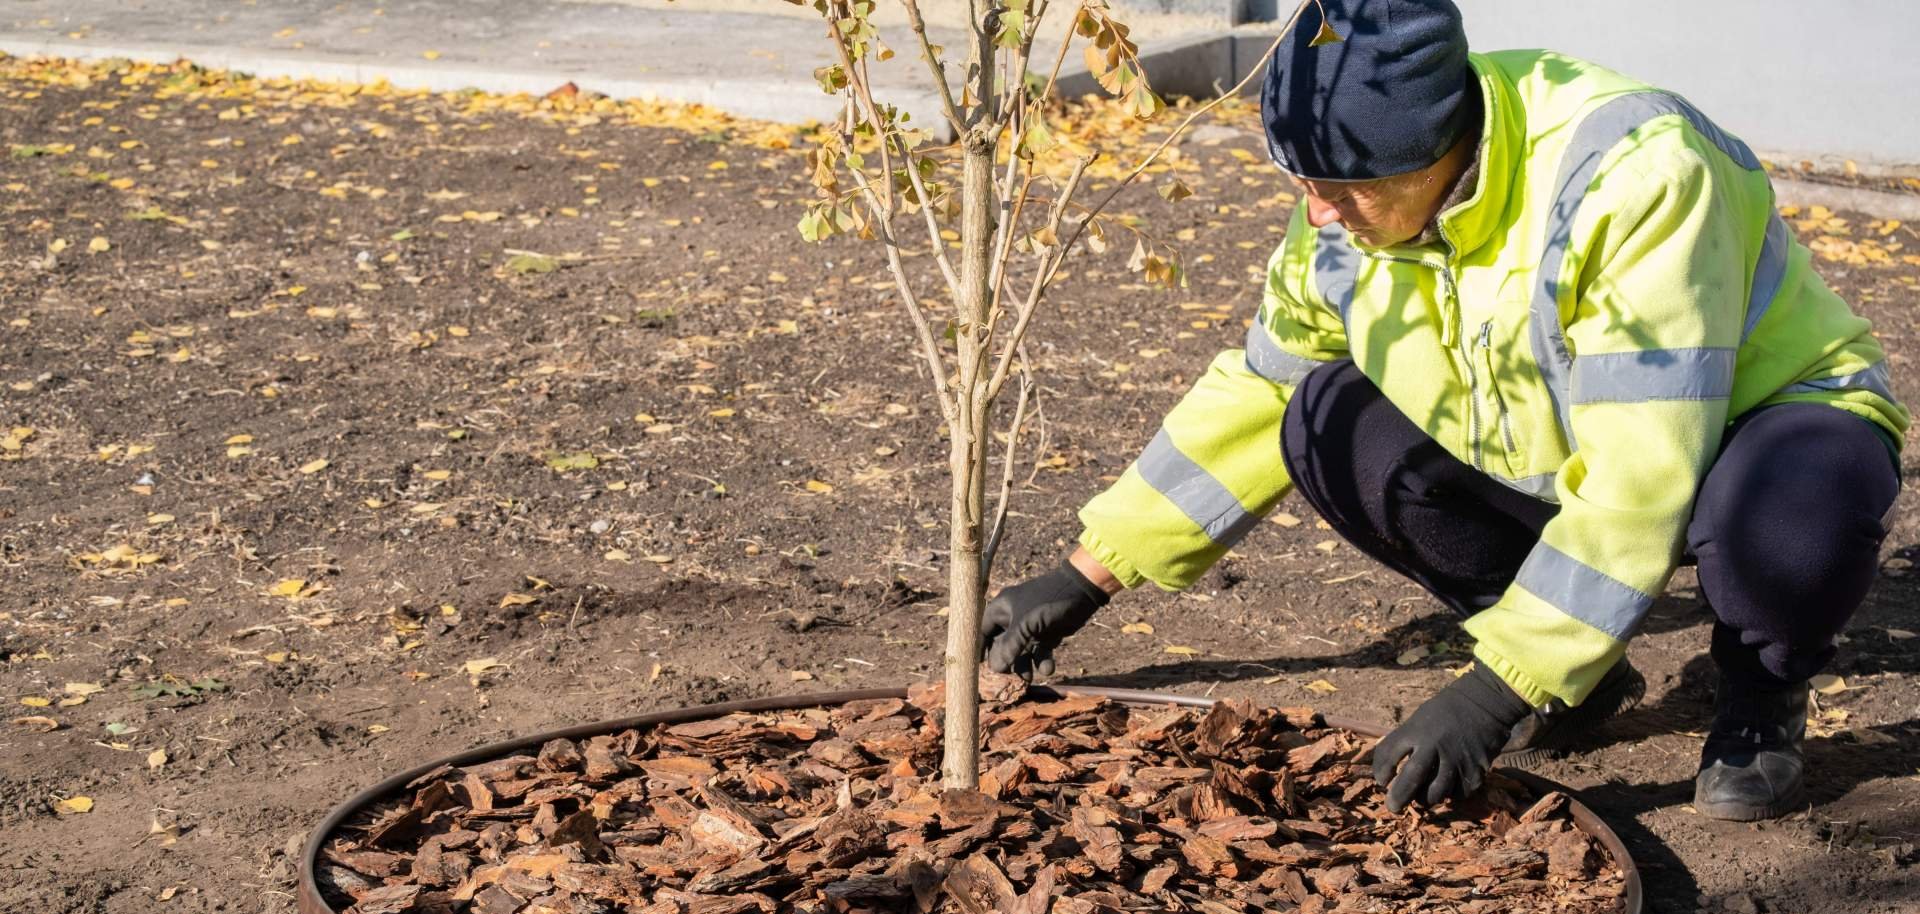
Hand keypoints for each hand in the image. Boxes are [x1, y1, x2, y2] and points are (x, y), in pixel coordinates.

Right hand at [979, 559, 1110, 677]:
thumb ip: (1009, 646)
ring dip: (1024, 665)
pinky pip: (1040, 651)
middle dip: (1005, 661)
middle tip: (1007, 676)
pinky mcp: (1047, 634)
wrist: (1082, 591)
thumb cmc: (1047, 601)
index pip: (983, 629)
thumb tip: (995, 668)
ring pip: (1022, 651)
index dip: (980, 647)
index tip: (978, 666)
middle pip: (1002, 645)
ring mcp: (1031, 627)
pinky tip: (1048, 669)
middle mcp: (1014, 618)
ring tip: (1028, 678)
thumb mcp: (1025, 623)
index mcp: (1002, 608)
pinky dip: (1042, 661)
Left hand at [1371, 662, 1532, 811]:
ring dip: (1425, 799)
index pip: (1388, 753)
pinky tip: (1446, 788)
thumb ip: (1405, 742)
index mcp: (1416, 730)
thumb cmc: (1444, 712)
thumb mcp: (1419, 720)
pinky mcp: (1475, 771)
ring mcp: (1456, 760)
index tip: (1382, 780)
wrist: (1483, 705)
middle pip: (1412, 778)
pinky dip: (1449, 795)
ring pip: (1436, 793)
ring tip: (1420, 798)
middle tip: (1393, 807)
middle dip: (1399, 797)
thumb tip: (1387, 769)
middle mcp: (1435, 745)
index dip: (1380, 771)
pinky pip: (1458, 794)